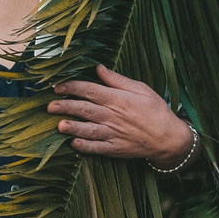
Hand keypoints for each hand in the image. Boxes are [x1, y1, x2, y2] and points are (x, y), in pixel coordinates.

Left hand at [49, 66, 193, 165]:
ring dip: (73, 127)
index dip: (72, 87)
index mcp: (118, 99)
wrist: (169, 138)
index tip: (58, 86)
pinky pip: (98, 148)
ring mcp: (114, 134)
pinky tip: (74, 144)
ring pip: (89, 130)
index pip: (91, 90)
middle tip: (49, 106)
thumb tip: (99, 68)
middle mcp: (114, 116)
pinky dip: (86, 147)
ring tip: (59, 125)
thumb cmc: (156, 110)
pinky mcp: (116, 149)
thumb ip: (118, 80)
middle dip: (66, 106)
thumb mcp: (141, 89)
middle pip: (85, 109)